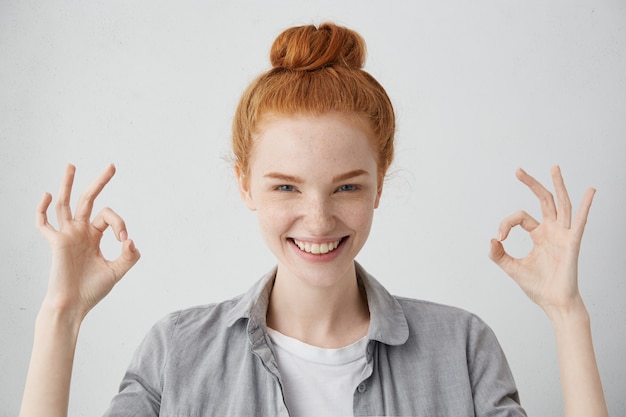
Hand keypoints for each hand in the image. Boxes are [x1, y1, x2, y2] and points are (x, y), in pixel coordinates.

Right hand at [36, 164, 139, 320]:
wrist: (73, 305)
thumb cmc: (92, 290)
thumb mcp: (116, 272)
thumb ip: (129, 257)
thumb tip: (131, 240)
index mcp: (94, 237)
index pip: (109, 218)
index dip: (120, 224)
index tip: (125, 242)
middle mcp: (80, 232)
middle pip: (89, 200)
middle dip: (100, 183)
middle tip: (112, 166)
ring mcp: (67, 236)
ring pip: (66, 204)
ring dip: (68, 185)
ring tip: (72, 165)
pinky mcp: (56, 244)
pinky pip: (44, 224)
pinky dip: (43, 210)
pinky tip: (48, 195)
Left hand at [489, 166, 594, 315]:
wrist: (554, 302)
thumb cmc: (538, 286)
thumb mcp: (512, 268)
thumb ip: (499, 255)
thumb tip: (491, 240)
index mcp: (539, 234)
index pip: (521, 217)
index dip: (507, 223)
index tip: (499, 237)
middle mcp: (552, 231)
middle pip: (544, 200)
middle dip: (531, 184)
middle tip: (518, 171)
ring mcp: (564, 235)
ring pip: (561, 204)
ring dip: (557, 186)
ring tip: (553, 168)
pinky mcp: (573, 243)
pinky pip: (580, 222)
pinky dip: (585, 206)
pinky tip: (590, 191)